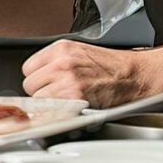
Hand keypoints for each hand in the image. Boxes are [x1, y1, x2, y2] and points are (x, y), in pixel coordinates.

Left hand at [21, 40, 152, 107]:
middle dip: (41, 92)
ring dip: (49, 105)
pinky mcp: (76, 99)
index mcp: (61, 49)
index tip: (46, 83)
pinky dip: (57, 114)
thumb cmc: (112, 66)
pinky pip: (51, 111)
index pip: (28, 68)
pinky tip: (70, 108)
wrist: (134, 76)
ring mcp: (68, 81)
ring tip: (67, 101)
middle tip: (58, 93)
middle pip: (30, 85)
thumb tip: (39, 77)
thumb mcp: (80, 52)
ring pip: (38, 101)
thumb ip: (56, 61)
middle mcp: (62, 63)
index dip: (38, 78)